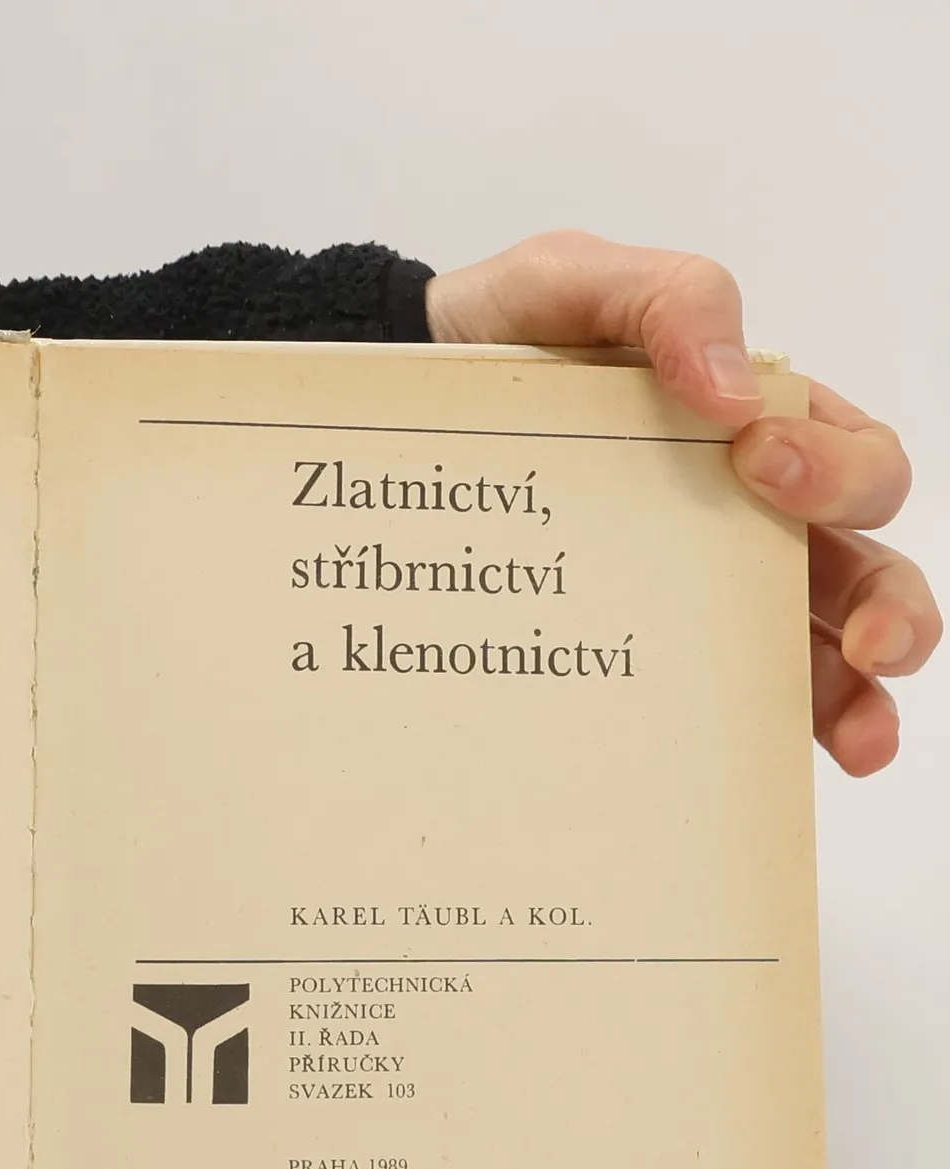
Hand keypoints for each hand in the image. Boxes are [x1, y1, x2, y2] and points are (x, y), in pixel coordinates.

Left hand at [426, 230, 932, 776]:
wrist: (401, 391)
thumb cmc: (505, 335)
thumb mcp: (576, 283)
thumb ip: (665, 301)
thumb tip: (734, 387)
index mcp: (756, 426)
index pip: (850, 459)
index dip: (836, 470)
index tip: (759, 462)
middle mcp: (742, 515)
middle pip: (857, 567)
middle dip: (887, 606)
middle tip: (870, 640)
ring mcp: (688, 586)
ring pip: (805, 649)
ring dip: (848, 698)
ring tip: (861, 740)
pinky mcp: (626, 638)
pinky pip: (700, 696)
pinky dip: (745, 732)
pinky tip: (753, 765)